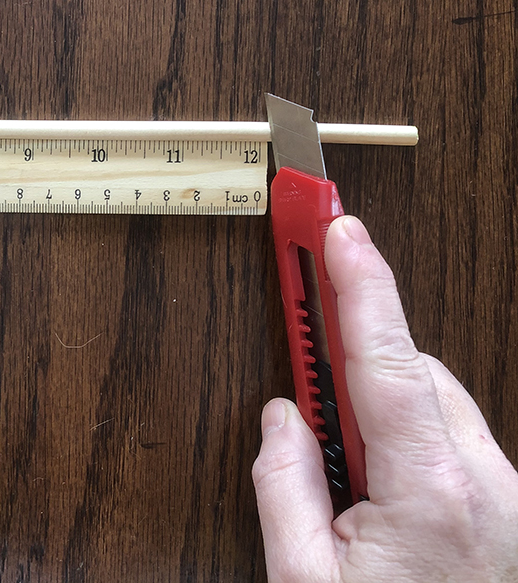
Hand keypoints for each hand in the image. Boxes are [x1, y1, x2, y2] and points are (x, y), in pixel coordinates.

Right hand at [253, 215, 517, 581]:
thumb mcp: (304, 582)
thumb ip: (283, 486)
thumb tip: (281, 417)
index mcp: (431, 493)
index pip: (387, 359)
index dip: (359, 283)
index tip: (338, 227)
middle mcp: (485, 482)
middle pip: (416, 375)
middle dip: (359, 370)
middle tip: (311, 397)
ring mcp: (507, 496)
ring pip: (438, 407)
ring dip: (385, 414)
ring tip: (352, 482)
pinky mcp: (510, 508)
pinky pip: (456, 441)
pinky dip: (411, 440)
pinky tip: (386, 494)